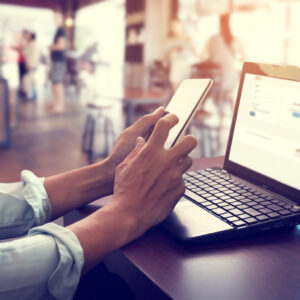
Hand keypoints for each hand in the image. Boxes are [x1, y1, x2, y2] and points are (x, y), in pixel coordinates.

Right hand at [108, 113, 196, 239]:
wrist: (129, 214)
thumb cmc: (123, 189)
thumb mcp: (124, 167)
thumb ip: (136, 152)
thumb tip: (143, 141)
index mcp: (150, 152)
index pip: (165, 126)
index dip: (170, 119)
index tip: (172, 119)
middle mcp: (166, 161)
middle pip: (190, 141)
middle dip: (188, 139)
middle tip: (182, 144)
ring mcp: (175, 176)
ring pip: (188, 161)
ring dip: (181, 161)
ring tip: (170, 168)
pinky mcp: (179, 189)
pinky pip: (182, 179)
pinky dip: (175, 180)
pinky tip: (164, 186)